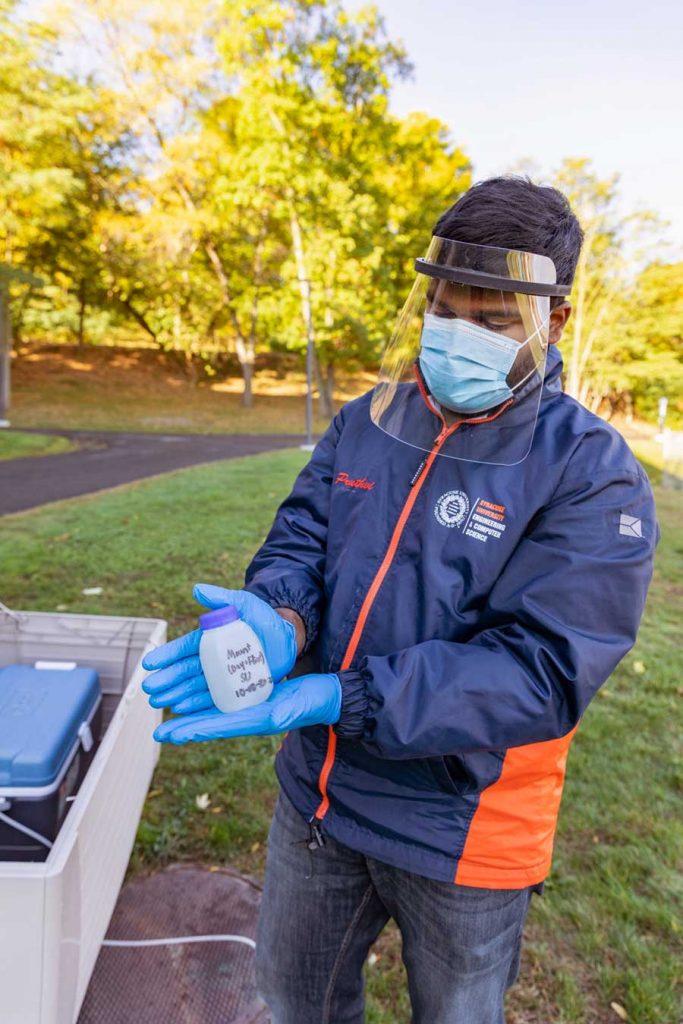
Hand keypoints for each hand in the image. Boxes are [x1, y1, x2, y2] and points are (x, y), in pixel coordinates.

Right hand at [141, 583, 297, 712]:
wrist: (288, 639)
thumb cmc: (263, 619)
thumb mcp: (243, 604)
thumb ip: (220, 599)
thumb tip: (196, 589)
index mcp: (209, 639)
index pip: (183, 648)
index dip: (166, 656)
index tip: (148, 663)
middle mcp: (211, 659)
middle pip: (184, 671)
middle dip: (166, 679)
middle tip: (149, 689)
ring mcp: (221, 676)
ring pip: (193, 687)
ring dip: (176, 694)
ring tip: (160, 702)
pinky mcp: (234, 690)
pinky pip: (212, 699)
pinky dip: (196, 705)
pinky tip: (181, 709)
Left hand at [153, 673, 340, 744]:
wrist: (326, 697)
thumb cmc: (313, 701)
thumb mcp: (297, 706)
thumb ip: (283, 714)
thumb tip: (270, 721)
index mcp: (256, 720)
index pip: (217, 726)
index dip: (192, 730)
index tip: (168, 734)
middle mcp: (248, 717)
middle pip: (210, 723)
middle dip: (185, 727)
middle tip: (159, 733)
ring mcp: (250, 709)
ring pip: (214, 712)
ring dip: (192, 715)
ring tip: (170, 716)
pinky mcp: (254, 699)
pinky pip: (225, 701)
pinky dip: (207, 701)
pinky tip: (195, 699)